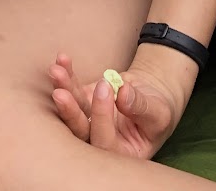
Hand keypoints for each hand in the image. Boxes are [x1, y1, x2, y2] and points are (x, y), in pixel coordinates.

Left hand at [48, 52, 187, 159]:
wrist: (151, 95)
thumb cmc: (158, 110)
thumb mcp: (158, 112)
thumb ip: (141, 107)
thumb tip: (122, 94)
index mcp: (121, 154)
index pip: (105, 141)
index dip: (101, 117)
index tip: (105, 88)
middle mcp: (100, 142)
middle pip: (81, 132)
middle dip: (70, 112)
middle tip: (61, 93)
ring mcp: (89, 122)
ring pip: (72, 110)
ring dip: (63, 89)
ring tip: (56, 71)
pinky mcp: (83, 103)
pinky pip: (72, 91)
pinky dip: (67, 76)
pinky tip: (62, 61)